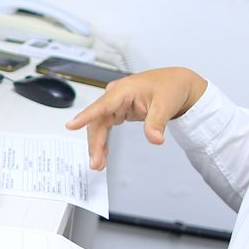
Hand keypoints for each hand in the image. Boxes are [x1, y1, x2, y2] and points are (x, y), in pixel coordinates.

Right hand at [64, 66, 207, 168]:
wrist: (178, 84)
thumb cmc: (170, 88)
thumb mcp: (166, 105)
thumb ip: (156, 123)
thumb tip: (155, 140)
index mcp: (124, 90)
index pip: (102, 106)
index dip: (86, 116)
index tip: (71, 125)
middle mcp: (115, 95)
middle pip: (98, 121)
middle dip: (95, 142)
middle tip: (96, 163)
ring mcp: (115, 103)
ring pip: (99, 125)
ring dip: (97, 144)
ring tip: (98, 164)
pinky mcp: (118, 110)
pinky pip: (105, 126)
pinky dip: (103, 140)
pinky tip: (102, 155)